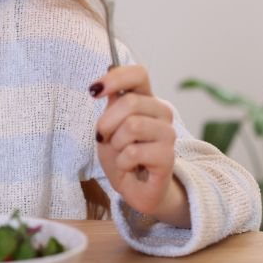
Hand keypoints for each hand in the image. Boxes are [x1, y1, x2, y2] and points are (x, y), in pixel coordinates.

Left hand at [91, 65, 190, 227]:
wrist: (135, 188)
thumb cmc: (122, 154)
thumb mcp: (108, 126)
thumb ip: (111, 104)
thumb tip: (103, 80)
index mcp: (146, 100)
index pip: (139, 74)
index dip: (115, 78)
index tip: (94, 91)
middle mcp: (161, 112)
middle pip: (131, 102)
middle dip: (107, 122)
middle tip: (104, 137)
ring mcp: (168, 134)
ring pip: (133, 126)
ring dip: (116, 143)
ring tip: (121, 153)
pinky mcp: (168, 157)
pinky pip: (135, 152)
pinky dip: (122, 162)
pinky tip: (130, 167)